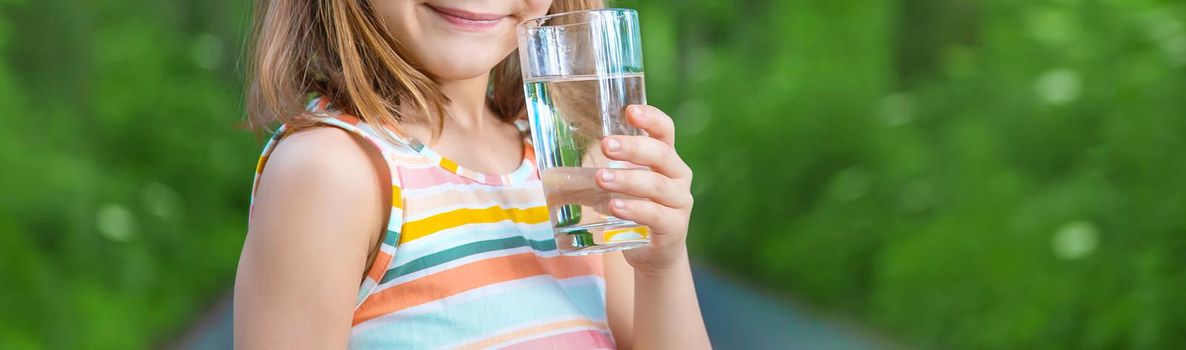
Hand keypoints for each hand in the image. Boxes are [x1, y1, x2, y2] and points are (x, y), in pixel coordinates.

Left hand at [596, 104, 693, 274]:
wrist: (655, 252)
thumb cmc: (633, 210)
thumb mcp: (618, 188)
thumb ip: (595, 175)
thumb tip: (547, 171)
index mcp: (666, 159)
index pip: (665, 130)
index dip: (651, 118)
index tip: (630, 111)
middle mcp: (678, 177)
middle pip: (661, 155)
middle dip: (633, 148)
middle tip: (605, 145)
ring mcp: (679, 203)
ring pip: (656, 186)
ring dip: (627, 180)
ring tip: (601, 178)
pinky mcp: (674, 228)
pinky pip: (656, 215)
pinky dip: (635, 209)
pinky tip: (615, 206)